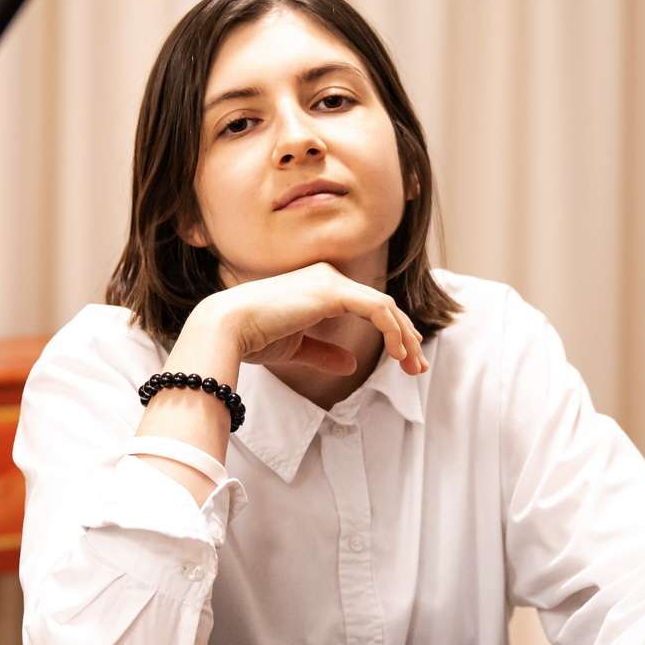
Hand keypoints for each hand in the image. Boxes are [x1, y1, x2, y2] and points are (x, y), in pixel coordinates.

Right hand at [201, 262, 425, 376]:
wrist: (227, 328)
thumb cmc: (252, 337)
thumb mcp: (297, 348)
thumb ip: (324, 352)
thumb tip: (350, 365)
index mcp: (318, 286)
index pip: (366, 305)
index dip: (391, 330)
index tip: (404, 358)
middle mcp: (327, 277)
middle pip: (381, 305)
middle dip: (404, 336)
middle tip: (417, 367)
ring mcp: (330, 281)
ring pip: (385, 306)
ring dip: (404, 336)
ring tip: (412, 365)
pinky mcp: (333, 292)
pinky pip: (377, 309)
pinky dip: (393, 330)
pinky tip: (397, 354)